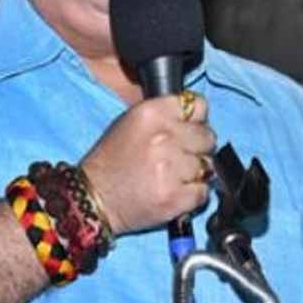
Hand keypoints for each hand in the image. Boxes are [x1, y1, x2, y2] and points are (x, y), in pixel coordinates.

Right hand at [80, 92, 215, 235]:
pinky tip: (175, 191)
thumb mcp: (131, 121)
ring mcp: (171, 168)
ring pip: (207, 166)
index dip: (197, 119)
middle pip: (208, 136)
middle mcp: (163, 137)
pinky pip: (204, 191)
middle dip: (198, 147)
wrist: (93, 198)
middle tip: (180, 156)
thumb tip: (197, 117)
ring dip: (195, 172)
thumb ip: (165, 115)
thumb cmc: (110, 160)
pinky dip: (193, 194)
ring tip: (174, 176)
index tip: (192, 128)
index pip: (198, 105)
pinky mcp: (175, 197)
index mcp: (152, 113)